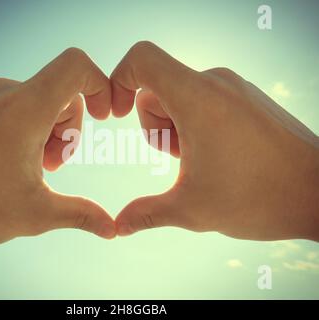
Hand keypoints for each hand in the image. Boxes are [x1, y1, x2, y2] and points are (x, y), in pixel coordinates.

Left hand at [0, 48, 115, 248]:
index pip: (75, 66)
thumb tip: (112, 228)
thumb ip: (81, 215)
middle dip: (72, 132)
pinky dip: (37, 131)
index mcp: (26, 110)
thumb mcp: (36, 213)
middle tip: (53, 165)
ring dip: (54, 135)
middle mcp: (9, 94)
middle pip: (66, 93)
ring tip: (37, 168)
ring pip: (48, 102)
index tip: (104, 115)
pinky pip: (28, 107)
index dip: (100, 84)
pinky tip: (22, 161)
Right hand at [111, 41, 318, 240]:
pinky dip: (195, 123)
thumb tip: (119, 225)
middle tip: (181, 156)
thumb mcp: (192, 209)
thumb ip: (147, 213)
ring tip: (201, 158)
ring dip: (175, 127)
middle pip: (156, 87)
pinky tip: (217, 153)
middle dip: (154, 125)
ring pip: (178, 95)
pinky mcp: (245, 96)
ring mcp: (233, 87)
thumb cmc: (260, 197)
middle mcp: (215, 83)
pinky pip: (202, 99)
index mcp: (197, 99)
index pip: (142, 58)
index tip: (115, 114)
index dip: (118, 80)